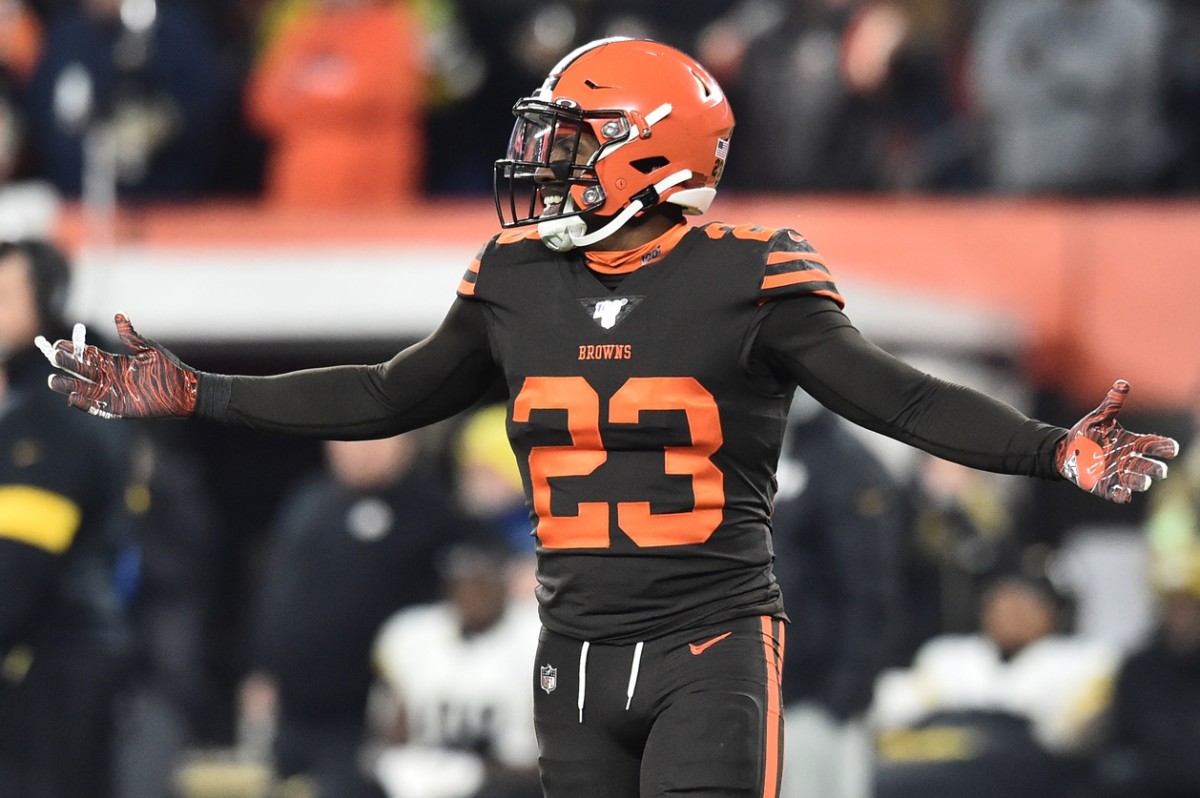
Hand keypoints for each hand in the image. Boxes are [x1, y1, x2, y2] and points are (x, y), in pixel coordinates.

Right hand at [35, 313, 197, 418]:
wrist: (186, 390)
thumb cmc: (170, 369)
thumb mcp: (149, 349)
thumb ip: (131, 335)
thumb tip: (118, 315)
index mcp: (116, 362)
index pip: (89, 356)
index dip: (74, 350)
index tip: (58, 343)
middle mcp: (111, 378)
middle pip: (82, 371)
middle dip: (67, 365)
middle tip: (53, 358)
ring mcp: (114, 393)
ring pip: (85, 389)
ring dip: (69, 385)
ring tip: (53, 381)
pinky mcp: (120, 409)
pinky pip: (98, 407)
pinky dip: (85, 403)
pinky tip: (72, 398)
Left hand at [1055, 380, 1178, 502]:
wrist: (1065, 450)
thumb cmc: (1086, 433)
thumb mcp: (1098, 417)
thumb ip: (1112, 403)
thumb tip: (1122, 382)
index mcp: (1132, 443)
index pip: (1155, 445)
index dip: (1165, 448)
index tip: (1171, 449)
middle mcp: (1129, 460)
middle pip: (1151, 467)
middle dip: (1157, 470)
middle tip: (1159, 470)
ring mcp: (1118, 474)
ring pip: (1138, 482)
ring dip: (1142, 482)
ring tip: (1144, 482)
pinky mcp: (1105, 487)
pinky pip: (1117, 494)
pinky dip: (1122, 495)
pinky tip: (1124, 495)